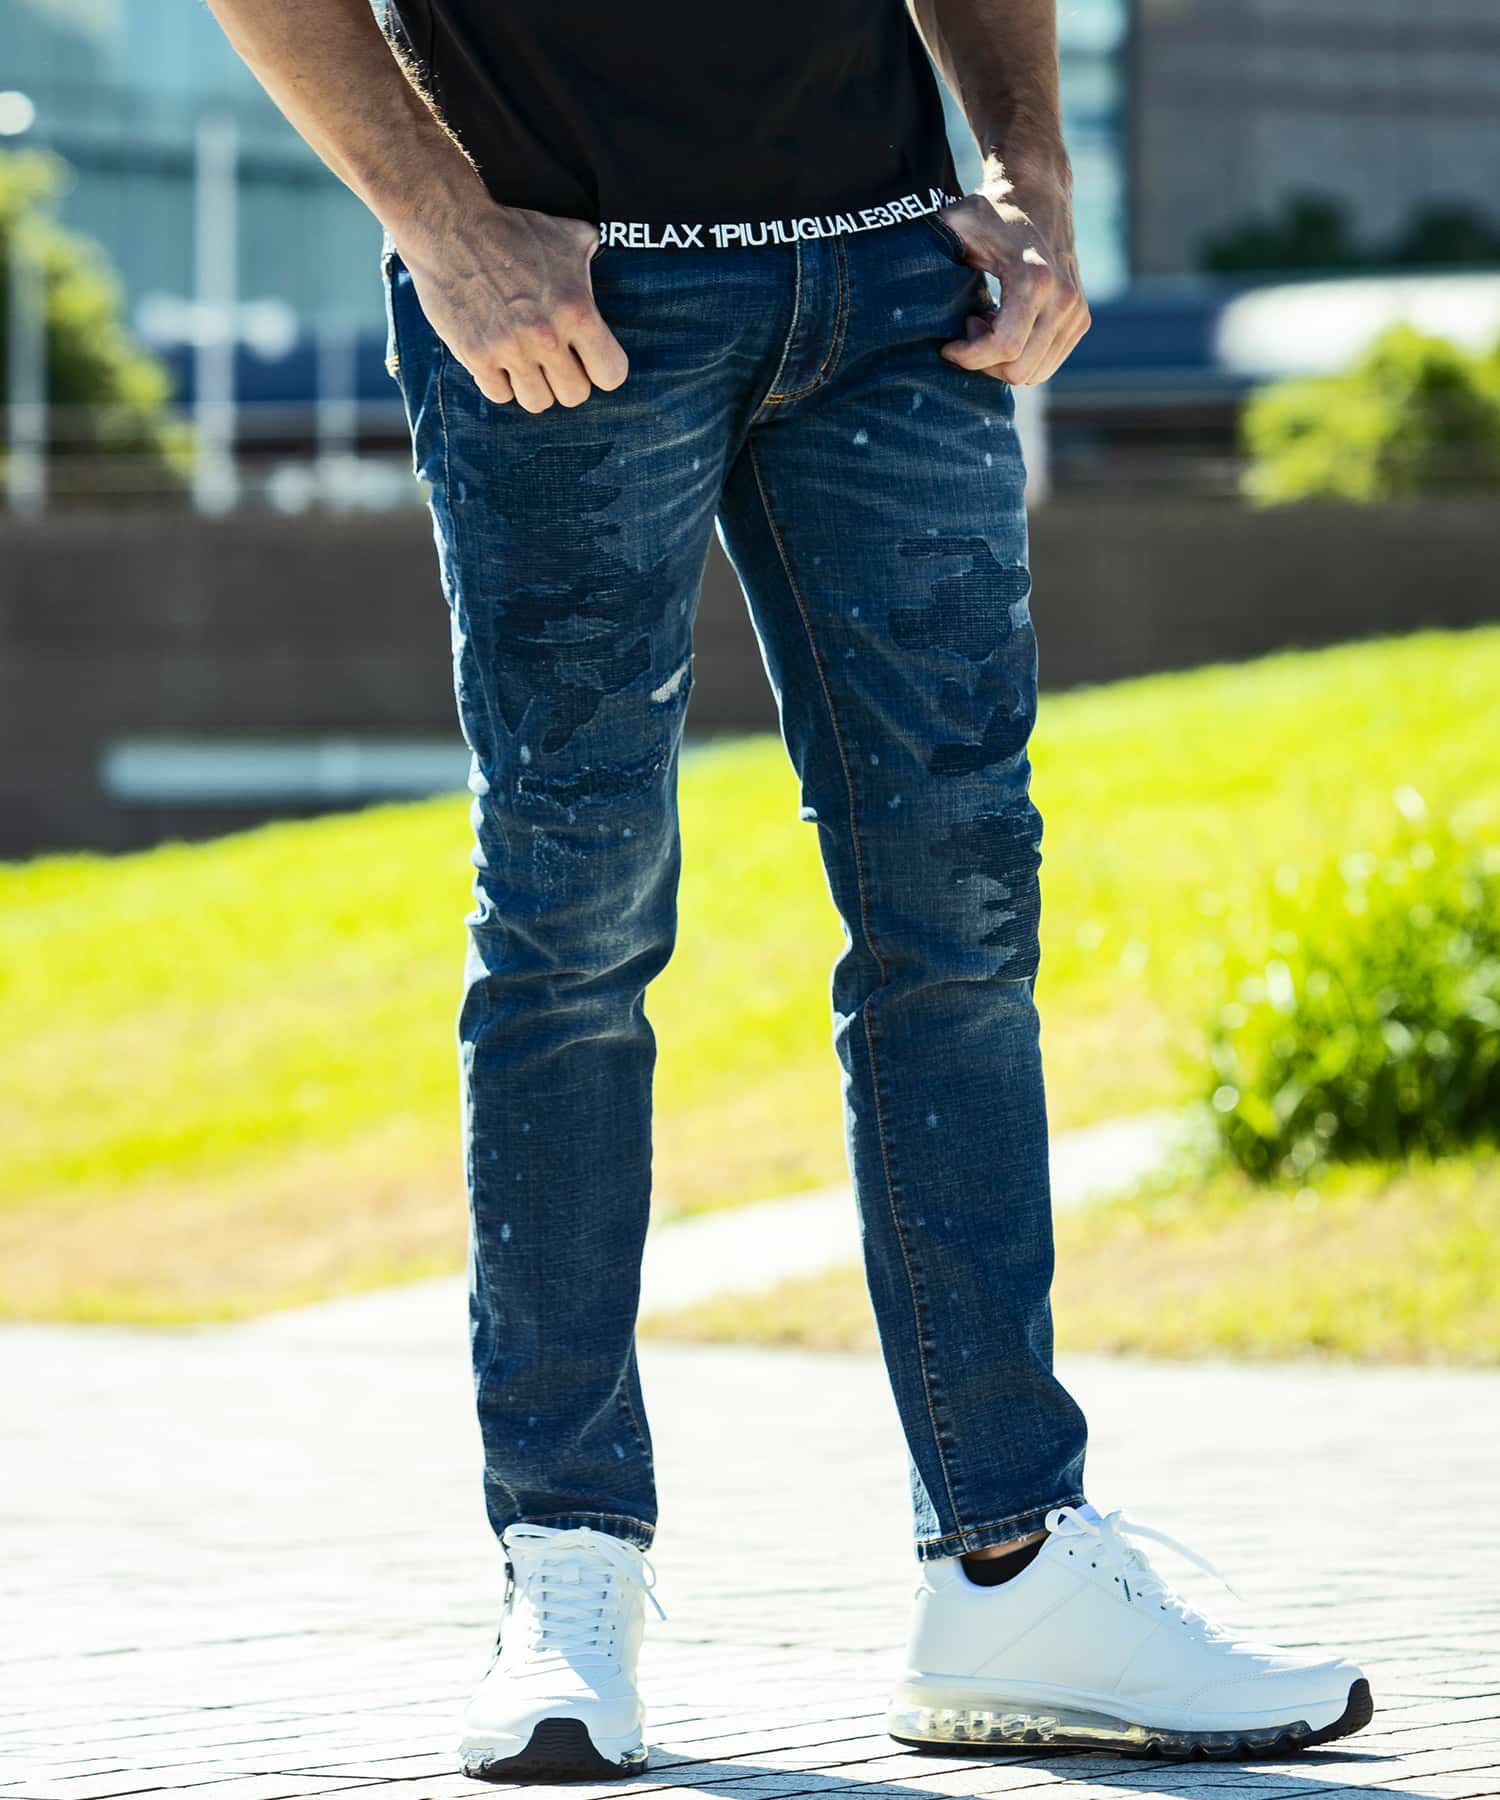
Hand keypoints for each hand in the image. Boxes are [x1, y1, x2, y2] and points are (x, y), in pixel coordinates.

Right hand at [396, 203, 627, 412]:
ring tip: (526, 362)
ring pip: (537, 402)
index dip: (602, 368)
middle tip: (553, 359)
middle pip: (574, 395)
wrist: (450, 227)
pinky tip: (498, 359)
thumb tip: (612, 247)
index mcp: (577, 312)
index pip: (611, 374)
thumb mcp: (567, 235)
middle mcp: (547, 337)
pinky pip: (500, 395)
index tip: (589, 358)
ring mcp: (510, 349)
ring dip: (534, 385)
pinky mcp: (476, 356)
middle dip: (567, 379)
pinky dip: (500, 382)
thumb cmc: (513, 231)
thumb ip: (593, 251)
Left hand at [935, 166, 1089, 385]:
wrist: (1037, 192)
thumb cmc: (989, 212)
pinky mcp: (1080, 320)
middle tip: (968, 327)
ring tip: (985, 324)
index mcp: (1035, 279)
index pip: (1005, 348)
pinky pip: (1045, 365)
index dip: (970, 358)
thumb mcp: (955, 227)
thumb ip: (934, 255)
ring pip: (1033, 373)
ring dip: (1002, 360)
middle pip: (1019, 369)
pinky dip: (1020, 357)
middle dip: (985, 361)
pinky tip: (1003, 326)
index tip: (948, 345)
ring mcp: (1076, 311)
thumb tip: (905, 286)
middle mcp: (1064, 299)